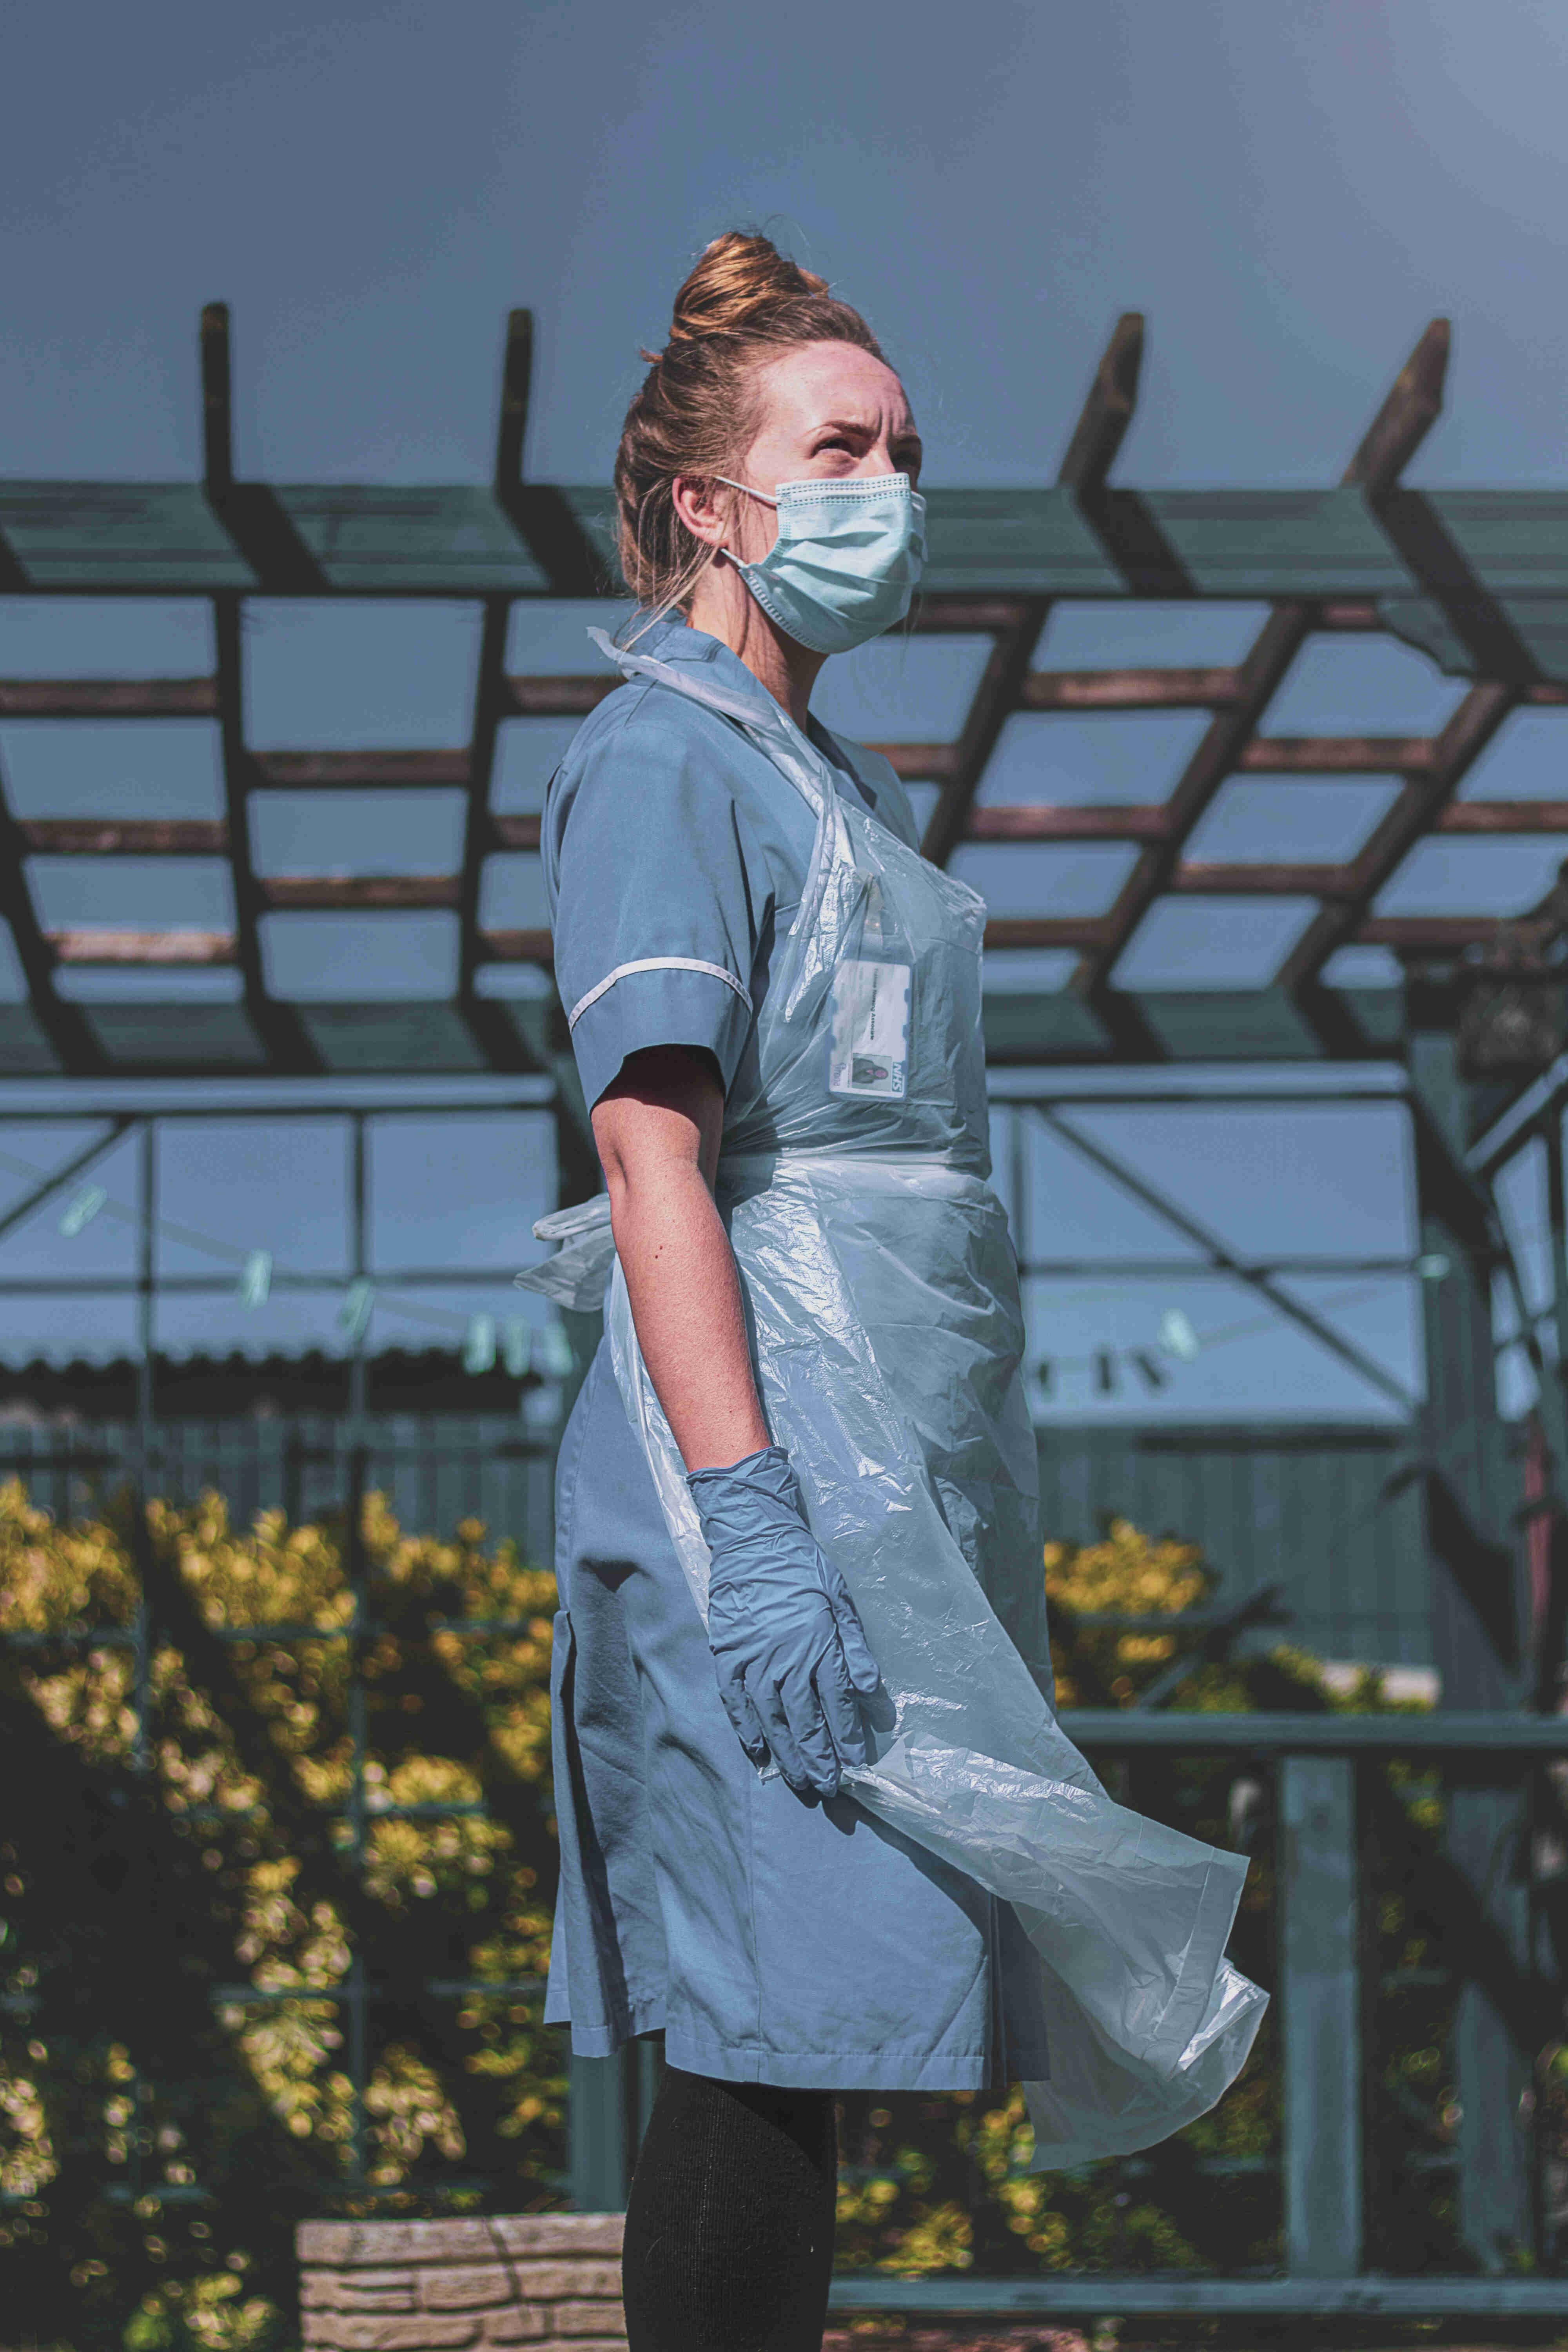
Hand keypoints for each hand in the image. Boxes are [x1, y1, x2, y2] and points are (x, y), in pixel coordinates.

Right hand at [687, 1445, 880, 1796]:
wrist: (753, 1538)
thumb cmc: (803, 1566)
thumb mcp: (841, 1599)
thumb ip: (855, 1647)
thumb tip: (871, 1691)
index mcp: (818, 1643)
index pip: (836, 1702)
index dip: (847, 1736)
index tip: (856, 1761)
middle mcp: (785, 1658)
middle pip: (805, 1718)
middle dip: (820, 1756)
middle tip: (829, 1786)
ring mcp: (752, 1659)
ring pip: (772, 1717)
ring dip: (787, 1752)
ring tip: (800, 1779)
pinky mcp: (727, 1654)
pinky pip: (736, 1701)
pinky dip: (747, 1728)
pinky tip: (759, 1752)